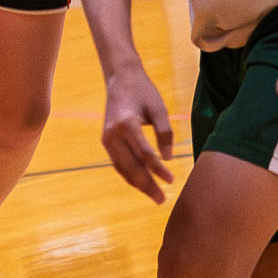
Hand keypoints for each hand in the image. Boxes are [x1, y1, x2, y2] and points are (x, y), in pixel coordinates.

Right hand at [102, 62, 175, 200]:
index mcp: (126, 124)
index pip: (144, 154)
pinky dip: (129, 175)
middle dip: (147, 185)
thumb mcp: (158, 108)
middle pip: (131, 166)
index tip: (172, 180)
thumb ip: (164, 132)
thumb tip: (168, 158)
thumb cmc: (143, 91)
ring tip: (154, 195)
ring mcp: (107, 138)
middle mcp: (113, 133)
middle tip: (162, 200)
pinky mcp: (106, 140)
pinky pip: (118, 163)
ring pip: (122, 168)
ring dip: (138, 184)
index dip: (158, 170)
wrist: (121, 78)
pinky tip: (142, 183)